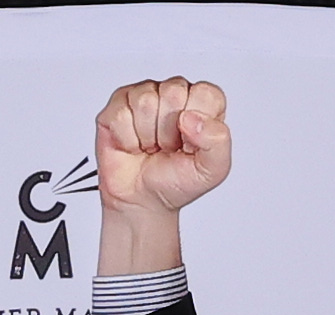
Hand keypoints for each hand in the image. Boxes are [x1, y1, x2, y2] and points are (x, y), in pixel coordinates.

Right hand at [94, 76, 231, 271]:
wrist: (143, 202)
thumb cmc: (177, 181)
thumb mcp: (213, 170)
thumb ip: (218, 140)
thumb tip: (190, 117)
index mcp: (202, 101)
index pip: (205, 94)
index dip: (196, 125)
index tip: (190, 145)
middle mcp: (174, 92)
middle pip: (173, 92)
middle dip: (169, 131)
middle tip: (167, 147)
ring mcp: (144, 95)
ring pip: (145, 101)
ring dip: (147, 136)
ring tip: (150, 147)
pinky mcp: (116, 106)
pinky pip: (120, 114)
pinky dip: (127, 139)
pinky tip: (132, 146)